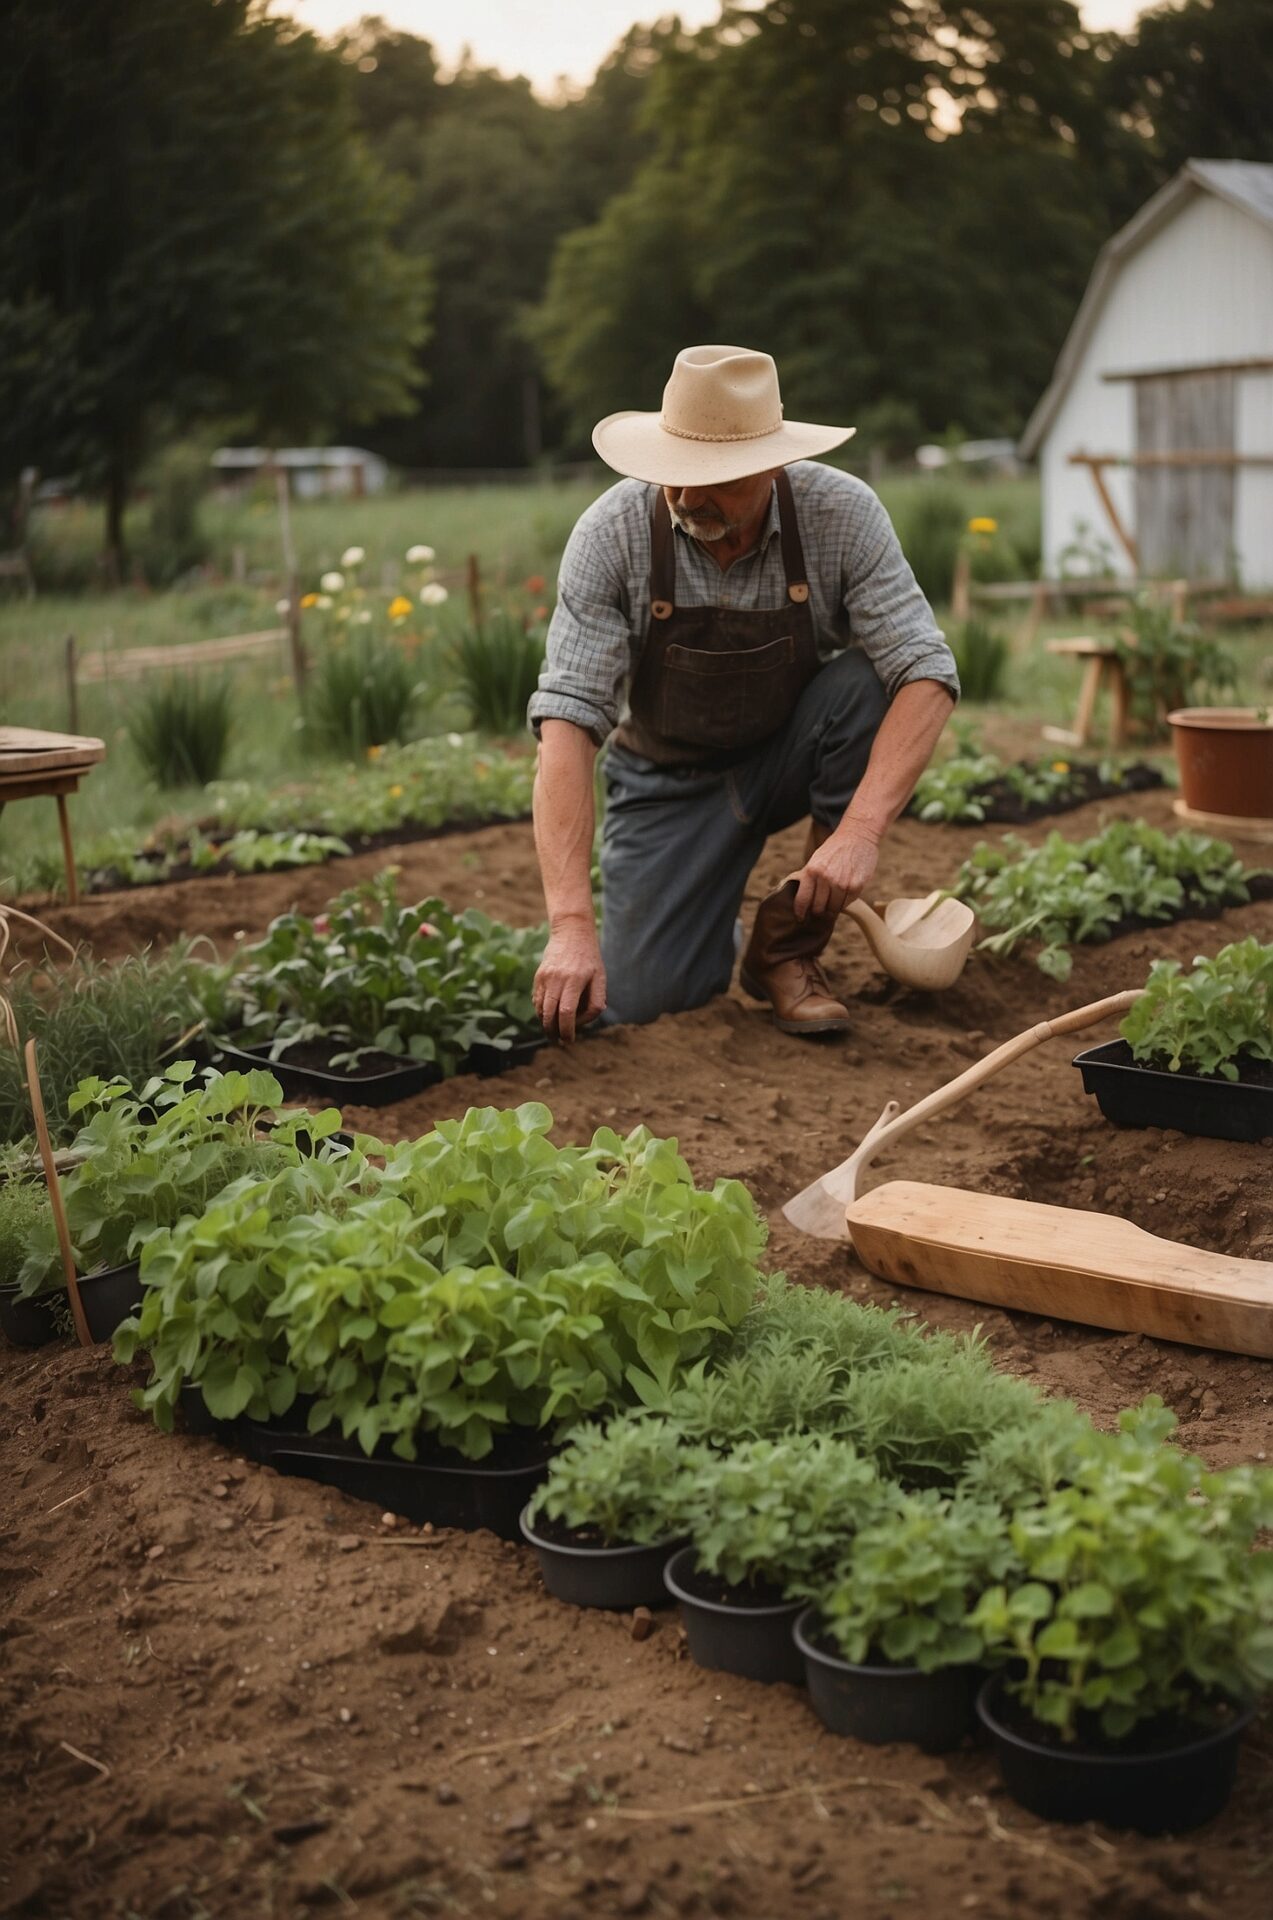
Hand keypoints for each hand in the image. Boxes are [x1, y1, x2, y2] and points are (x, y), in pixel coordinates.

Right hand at [534, 918, 605, 1042]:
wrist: (571, 932)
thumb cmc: (590, 959)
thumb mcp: (600, 978)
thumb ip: (596, 1002)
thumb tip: (583, 1022)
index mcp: (575, 980)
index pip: (566, 1012)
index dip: (567, 1030)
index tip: (569, 1040)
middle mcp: (557, 978)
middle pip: (549, 1013)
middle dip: (553, 1031)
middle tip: (559, 1041)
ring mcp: (545, 977)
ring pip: (540, 1008)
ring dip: (545, 1024)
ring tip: (554, 1031)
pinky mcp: (538, 976)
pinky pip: (537, 1000)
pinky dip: (542, 1011)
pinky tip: (549, 1015)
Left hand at [793, 823, 881, 919]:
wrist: (857, 835)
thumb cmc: (834, 849)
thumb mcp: (816, 860)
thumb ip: (809, 879)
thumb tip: (802, 901)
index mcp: (811, 870)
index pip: (803, 900)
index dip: (801, 912)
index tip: (801, 918)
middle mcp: (825, 878)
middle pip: (818, 908)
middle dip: (818, 910)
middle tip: (820, 910)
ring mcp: (842, 883)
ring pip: (834, 908)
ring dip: (832, 908)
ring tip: (833, 901)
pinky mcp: (856, 886)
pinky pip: (847, 903)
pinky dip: (845, 901)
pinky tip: (844, 893)